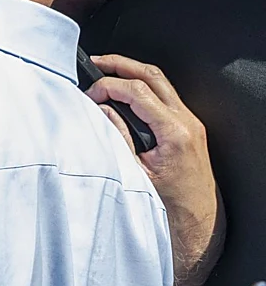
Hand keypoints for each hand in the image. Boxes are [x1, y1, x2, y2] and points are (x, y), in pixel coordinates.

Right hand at [86, 54, 224, 285]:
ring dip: (131, 72)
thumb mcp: (134, 172)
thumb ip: (117, 136)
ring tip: (106, 70)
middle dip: (120, 65)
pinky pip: (164, 95)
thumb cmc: (168, 205)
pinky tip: (123, 91)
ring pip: (160, 81)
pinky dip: (141, 87)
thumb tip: (102, 109)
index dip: (108, 86)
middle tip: (95, 62)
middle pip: (152, 75)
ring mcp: (190, 123)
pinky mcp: (187, 127)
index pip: (137, 91)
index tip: (90, 95)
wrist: (196, 223)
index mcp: (175, 133)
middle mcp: (187, 122)